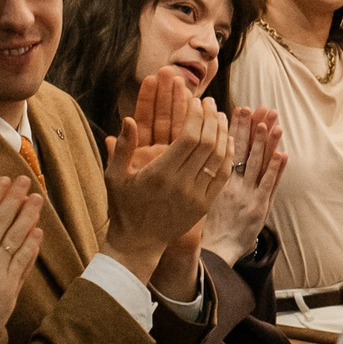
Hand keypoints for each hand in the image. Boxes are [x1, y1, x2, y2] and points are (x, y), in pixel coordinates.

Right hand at [0, 175, 43, 343]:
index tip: (5, 180)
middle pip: (3, 221)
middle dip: (15, 198)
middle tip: (26, 180)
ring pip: (17, 238)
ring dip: (28, 217)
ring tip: (37, 200)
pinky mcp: (10, 287)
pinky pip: (23, 262)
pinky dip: (31, 246)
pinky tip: (38, 233)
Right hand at [103, 77, 234, 272]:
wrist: (139, 243)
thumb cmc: (123, 206)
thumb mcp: (114, 177)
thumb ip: (122, 148)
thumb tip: (128, 118)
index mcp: (159, 174)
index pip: (188, 137)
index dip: (196, 116)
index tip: (196, 101)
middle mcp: (181, 184)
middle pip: (207, 144)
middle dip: (210, 118)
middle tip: (210, 102)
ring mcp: (196, 196)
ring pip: (219, 158)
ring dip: (222, 133)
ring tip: (220, 115)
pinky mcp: (205, 205)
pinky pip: (222, 175)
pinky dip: (227, 155)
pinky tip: (226, 139)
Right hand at [202, 107, 286, 263]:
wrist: (213, 252)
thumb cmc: (204, 228)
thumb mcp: (201, 197)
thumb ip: (204, 178)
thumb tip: (201, 157)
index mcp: (216, 179)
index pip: (228, 147)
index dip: (236, 128)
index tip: (240, 109)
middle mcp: (232, 183)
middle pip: (243, 150)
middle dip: (252, 127)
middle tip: (259, 107)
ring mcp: (246, 194)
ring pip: (257, 162)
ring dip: (266, 141)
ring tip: (273, 121)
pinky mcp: (258, 207)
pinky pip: (268, 184)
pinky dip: (276, 169)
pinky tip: (282, 153)